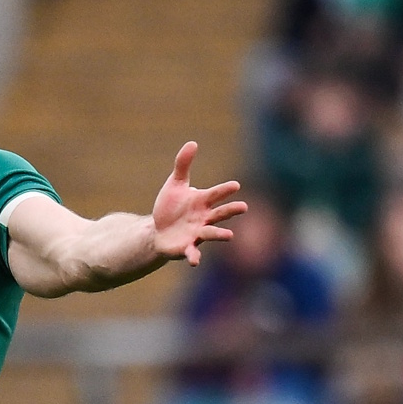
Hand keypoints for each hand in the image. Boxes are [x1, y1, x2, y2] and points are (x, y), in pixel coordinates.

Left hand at [151, 142, 245, 266]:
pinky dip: (194, 256)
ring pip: (211, 233)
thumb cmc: (170, 207)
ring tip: (229, 235)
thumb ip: (183, 165)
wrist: (158, 230)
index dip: (224, 190)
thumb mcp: (174, 184)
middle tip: (243, 207)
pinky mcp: (186, 247)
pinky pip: (192, 252)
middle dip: (230, 210)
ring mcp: (197, 233)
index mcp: (203, 201)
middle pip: (220, 213)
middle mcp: (204, 218)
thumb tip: (192, 142)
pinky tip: (195, 260)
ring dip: (220, 234)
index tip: (235, 185)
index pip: (216, 194)